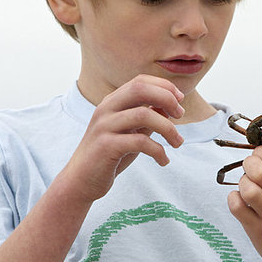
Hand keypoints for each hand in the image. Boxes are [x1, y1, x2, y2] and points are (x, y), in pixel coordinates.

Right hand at [59, 74, 184, 202]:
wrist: (81, 180)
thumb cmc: (110, 154)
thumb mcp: (131, 132)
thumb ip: (147, 118)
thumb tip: (170, 108)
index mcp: (112, 102)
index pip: (140, 81)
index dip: (164, 86)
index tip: (180, 101)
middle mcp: (106, 109)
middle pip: (140, 89)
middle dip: (167, 98)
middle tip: (180, 115)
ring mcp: (104, 126)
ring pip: (144, 114)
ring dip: (168, 128)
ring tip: (178, 143)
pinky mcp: (106, 146)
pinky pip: (140, 142)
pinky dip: (158, 151)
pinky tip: (164, 161)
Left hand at [227, 146, 261, 261]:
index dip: (261, 152)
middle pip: (257, 169)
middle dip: (249, 164)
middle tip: (252, 169)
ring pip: (245, 186)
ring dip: (242, 182)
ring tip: (249, 186)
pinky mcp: (255, 229)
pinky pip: (235, 205)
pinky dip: (234, 198)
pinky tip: (242, 200)